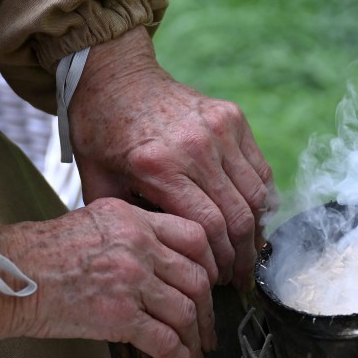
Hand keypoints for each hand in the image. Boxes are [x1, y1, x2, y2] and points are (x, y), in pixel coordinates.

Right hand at [0, 198, 216, 357]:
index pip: (194, 235)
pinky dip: (177, 357)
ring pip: (186, 311)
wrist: (7, 277)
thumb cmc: (39, 255)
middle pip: (196, 277)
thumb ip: (130, 233)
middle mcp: (138, 245)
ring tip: (194, 352)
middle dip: (208, 310)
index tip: (210, 283)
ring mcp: (130, 280)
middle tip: (208, 328)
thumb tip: (159, 257)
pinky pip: (165, 339)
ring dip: (195, 338)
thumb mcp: (91, 221)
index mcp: (132, 219)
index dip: (209, 264)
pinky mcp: (119, 315)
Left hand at [66, 27, 274, 288]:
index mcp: (159, 165)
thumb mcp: (96, 181)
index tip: (218, 282)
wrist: (114, 75)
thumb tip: (154, 264)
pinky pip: (260, 168)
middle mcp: (195, 146)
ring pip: (256, 194)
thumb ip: (125, 222)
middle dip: (242, 255)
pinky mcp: (233, 117)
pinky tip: (253, 219)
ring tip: (249, 253)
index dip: (217, 262)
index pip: (206, 227)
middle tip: (239, 279)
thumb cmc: (100, 132)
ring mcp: (220, 128)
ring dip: (256, 230)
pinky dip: (261, 198)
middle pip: (237, 215)